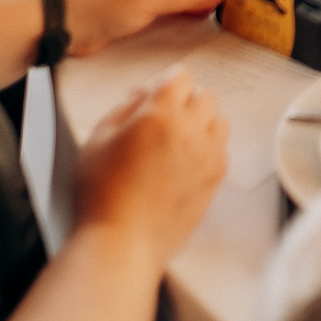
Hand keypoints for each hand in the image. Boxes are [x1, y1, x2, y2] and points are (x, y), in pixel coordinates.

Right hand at [72, 70, 226, 266]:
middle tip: (166, 118)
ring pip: (219, 121)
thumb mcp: (97, 139)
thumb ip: (123, 107)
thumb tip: (142, 92)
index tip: (159, 93)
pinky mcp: (215, 179)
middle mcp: (189, 130)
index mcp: (159, 114)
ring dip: (203, 123)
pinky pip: (223, 150)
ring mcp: (207, 156)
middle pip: (205, 96)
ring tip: (179, 140)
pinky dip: (210, 149)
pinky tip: (187, 163)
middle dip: (187, 100)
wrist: (121, 243)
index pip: (180, 77)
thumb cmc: (102, 195)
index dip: (167, 83)